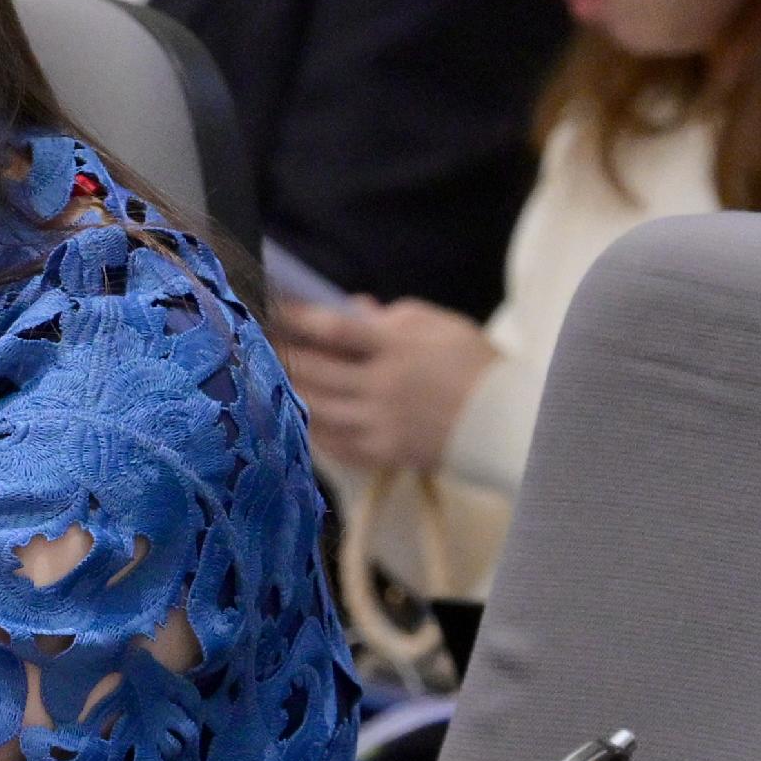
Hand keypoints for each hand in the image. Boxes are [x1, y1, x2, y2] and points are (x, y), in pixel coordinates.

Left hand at [275, 295, 499, 474]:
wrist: (508, 422)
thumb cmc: (475, 364)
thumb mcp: (439, 325)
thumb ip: (393, 315)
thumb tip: (352, 308)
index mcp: (397, 348)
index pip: (334, 330)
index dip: (297, 318)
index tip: (271, 307)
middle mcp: (382, 387)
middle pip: (316, 371)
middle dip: (281, 353)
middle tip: (253, 341)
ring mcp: (380, 424)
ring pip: (317, 408)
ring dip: (287, 392)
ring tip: (262, 378)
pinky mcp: (383, 454)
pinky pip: (334, 444)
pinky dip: (311, 428)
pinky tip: (295, 416)